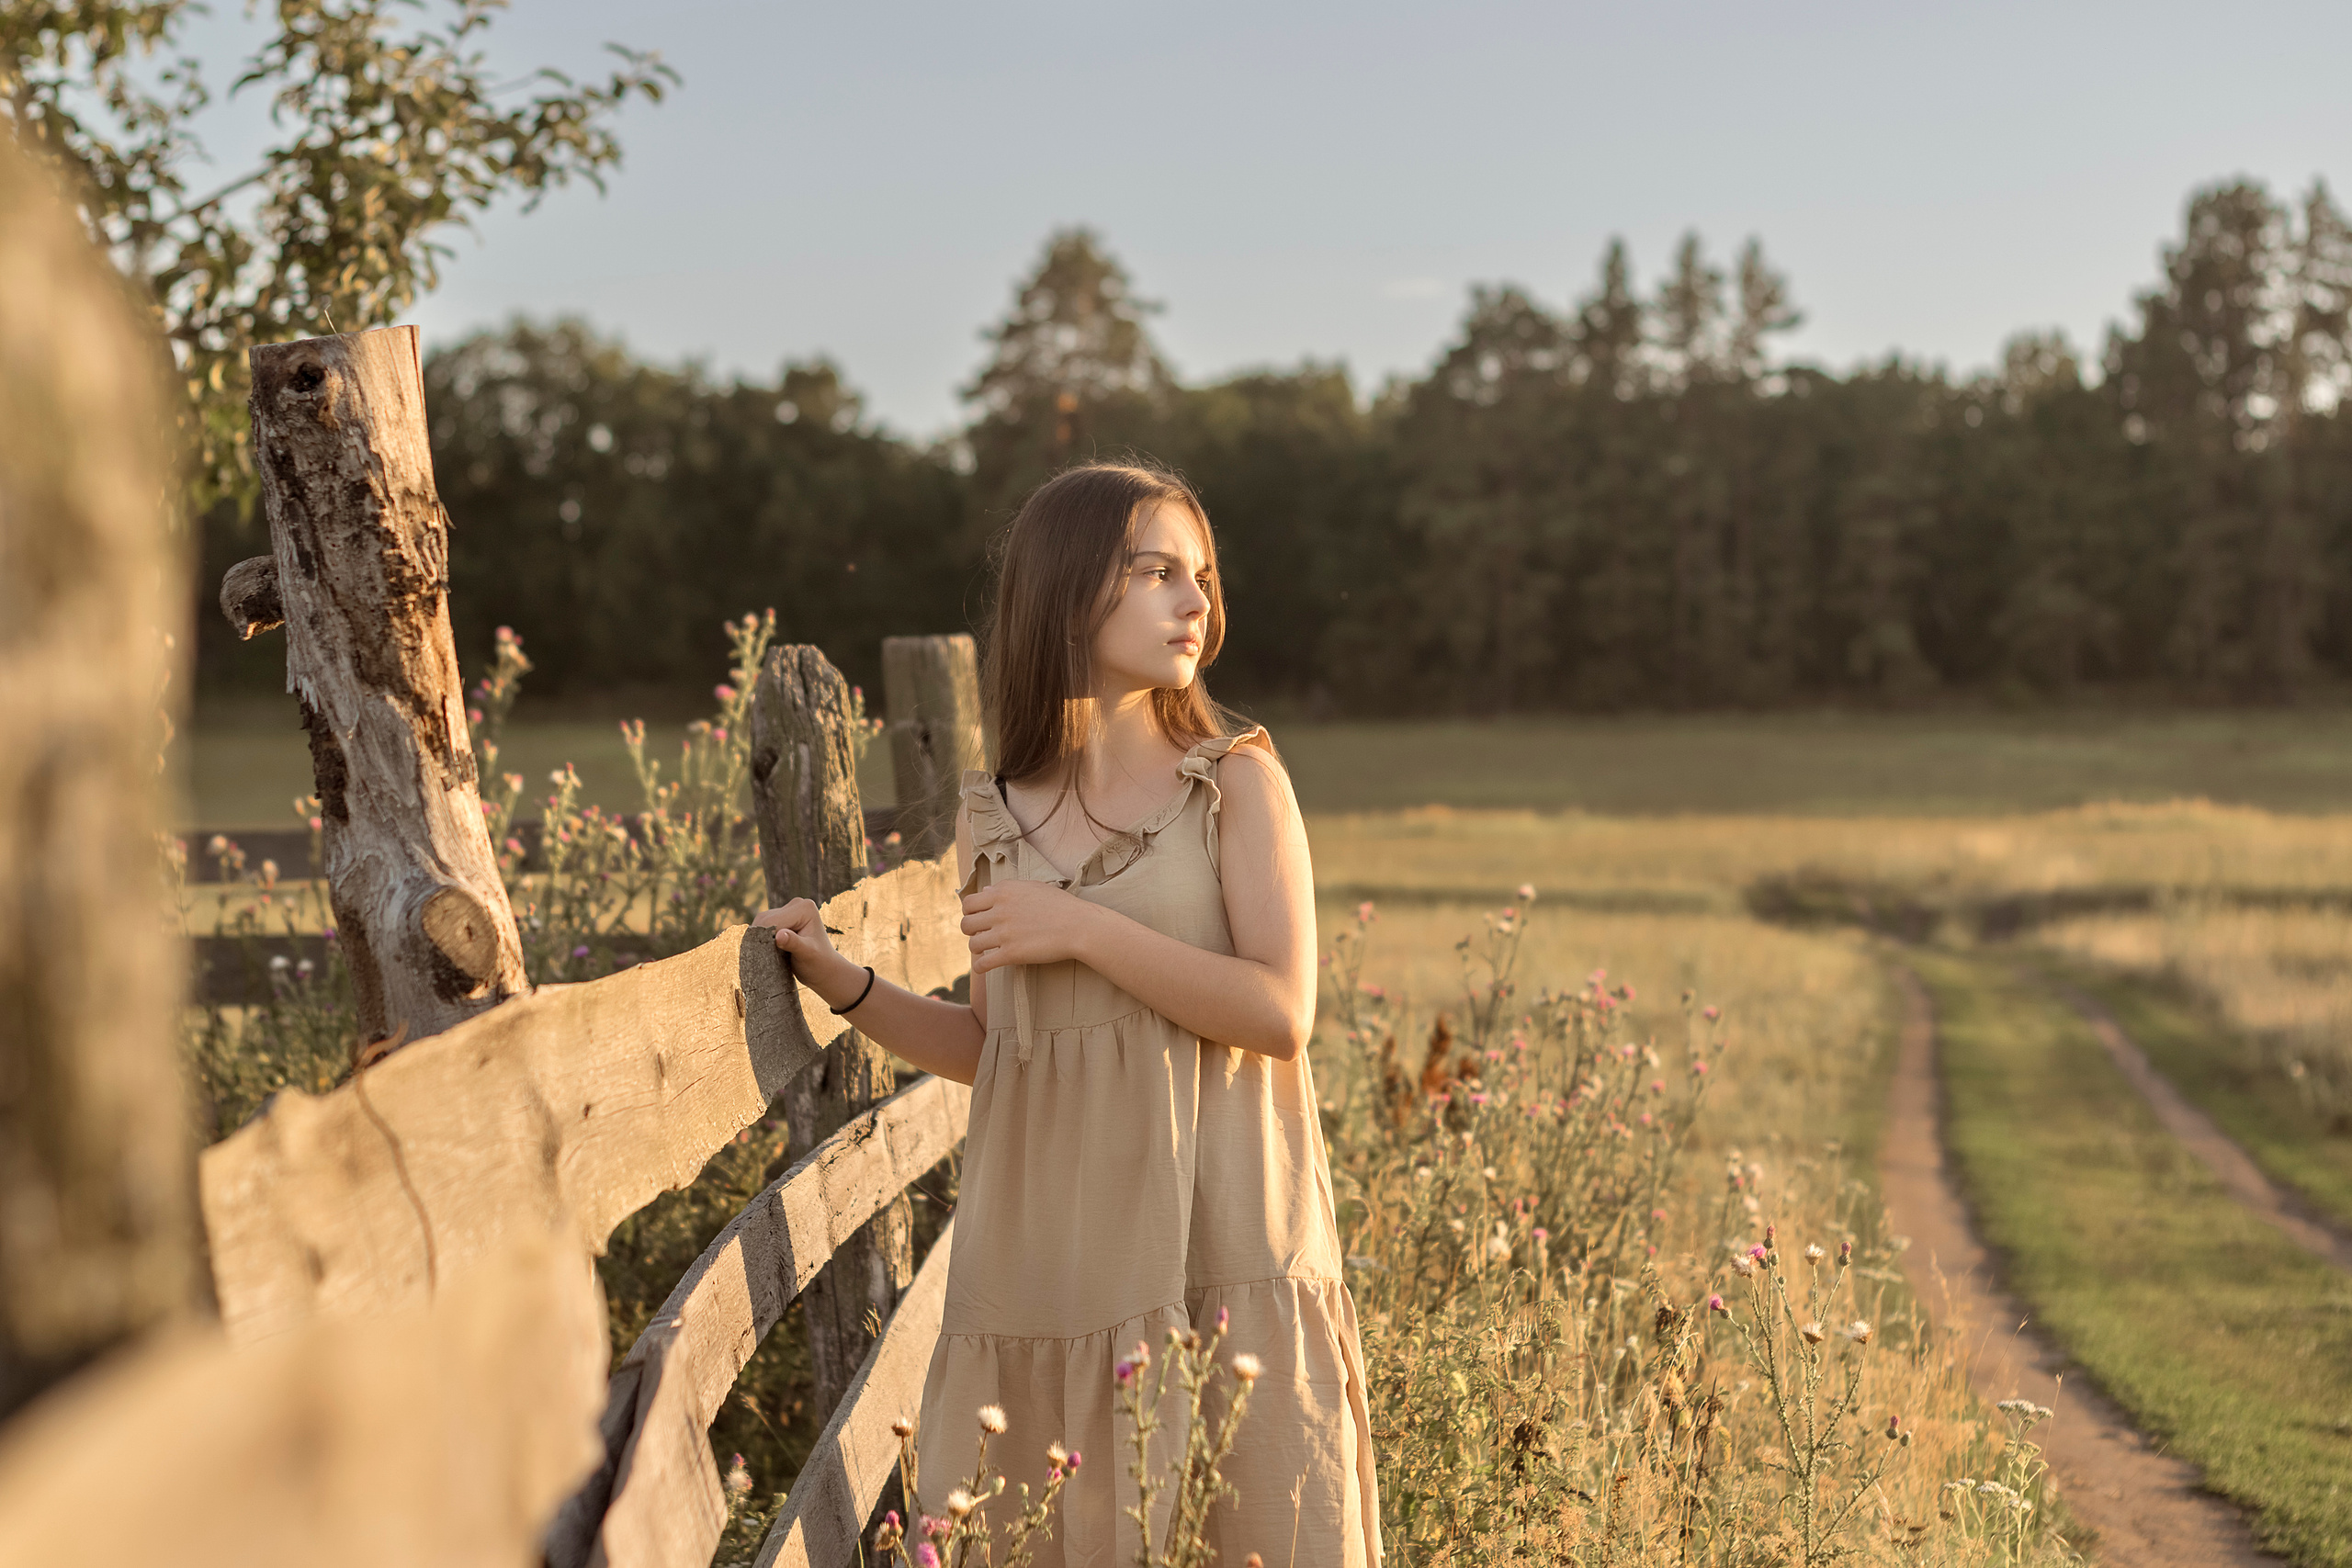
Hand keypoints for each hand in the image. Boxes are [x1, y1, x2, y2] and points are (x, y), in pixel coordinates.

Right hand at [752, 899, 865, 1007]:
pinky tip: (766, 951)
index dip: (766, 937)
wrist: (824, 969)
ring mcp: (789, 910)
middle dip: (762, 938)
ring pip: (761, 923)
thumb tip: (779, 936)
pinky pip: (763, 927)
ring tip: (767, 955)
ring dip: (760, 939)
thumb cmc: (819, 963)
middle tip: (765, 957)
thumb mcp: (807, 954)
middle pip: (765, 919)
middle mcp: (797, 904)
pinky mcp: (782, 919)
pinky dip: (761, 939)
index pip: (774, 920)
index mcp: (805, 908)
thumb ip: (794, 943)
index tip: (765, 956)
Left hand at [960, 880, 1101, 975]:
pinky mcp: (1011, 953)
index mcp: (1003, 892)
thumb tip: (985, 890)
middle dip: (971, 931)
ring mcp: (1004, 933)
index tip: (979, 919)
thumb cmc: (1061, 906)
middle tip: (983, 936)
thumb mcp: (1034, 887)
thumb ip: (1007, 888)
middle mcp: (1000, 911)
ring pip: (972, 945)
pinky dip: (980, 967)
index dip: (971, 913)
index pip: (968, 903)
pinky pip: (982, 964)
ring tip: (988, 951)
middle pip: (966, 924)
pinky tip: (986, 966)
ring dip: (978, 950)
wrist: (1080, 926)